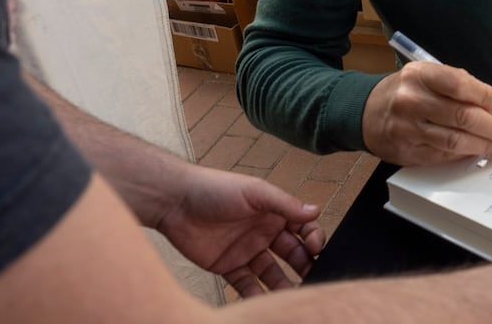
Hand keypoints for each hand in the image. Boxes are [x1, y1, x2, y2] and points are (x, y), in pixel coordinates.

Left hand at [155, 164, 324, 297]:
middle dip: (304, 265)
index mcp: (273, 211)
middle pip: (291, 254)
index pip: (302, 228)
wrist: (174, 202)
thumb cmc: (214, 188)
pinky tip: (265, 304)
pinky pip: (246, 284)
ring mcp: (246, 250)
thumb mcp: (255, 191)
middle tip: (312, 277)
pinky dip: (256, 295)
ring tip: (292, 296)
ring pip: (271, 273)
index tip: (316, 248)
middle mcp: (263, 231)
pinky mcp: (227, 266)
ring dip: (283, 285)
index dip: (313, 239)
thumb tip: (315, 210)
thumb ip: (284, 203)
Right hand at [361, 60, 491, 165]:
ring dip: (483, 145)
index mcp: (418, 75)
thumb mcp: (426, 75)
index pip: (459, 85)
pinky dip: (464, 154)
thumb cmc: (405, 91)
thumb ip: (458, 85)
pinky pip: (442, 155)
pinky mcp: (406, 152)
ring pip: (454, 141)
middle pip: (461, 117)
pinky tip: (476, 151)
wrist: (366, 112)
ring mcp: (407, 129)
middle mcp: (410, 101)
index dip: (485, 96)